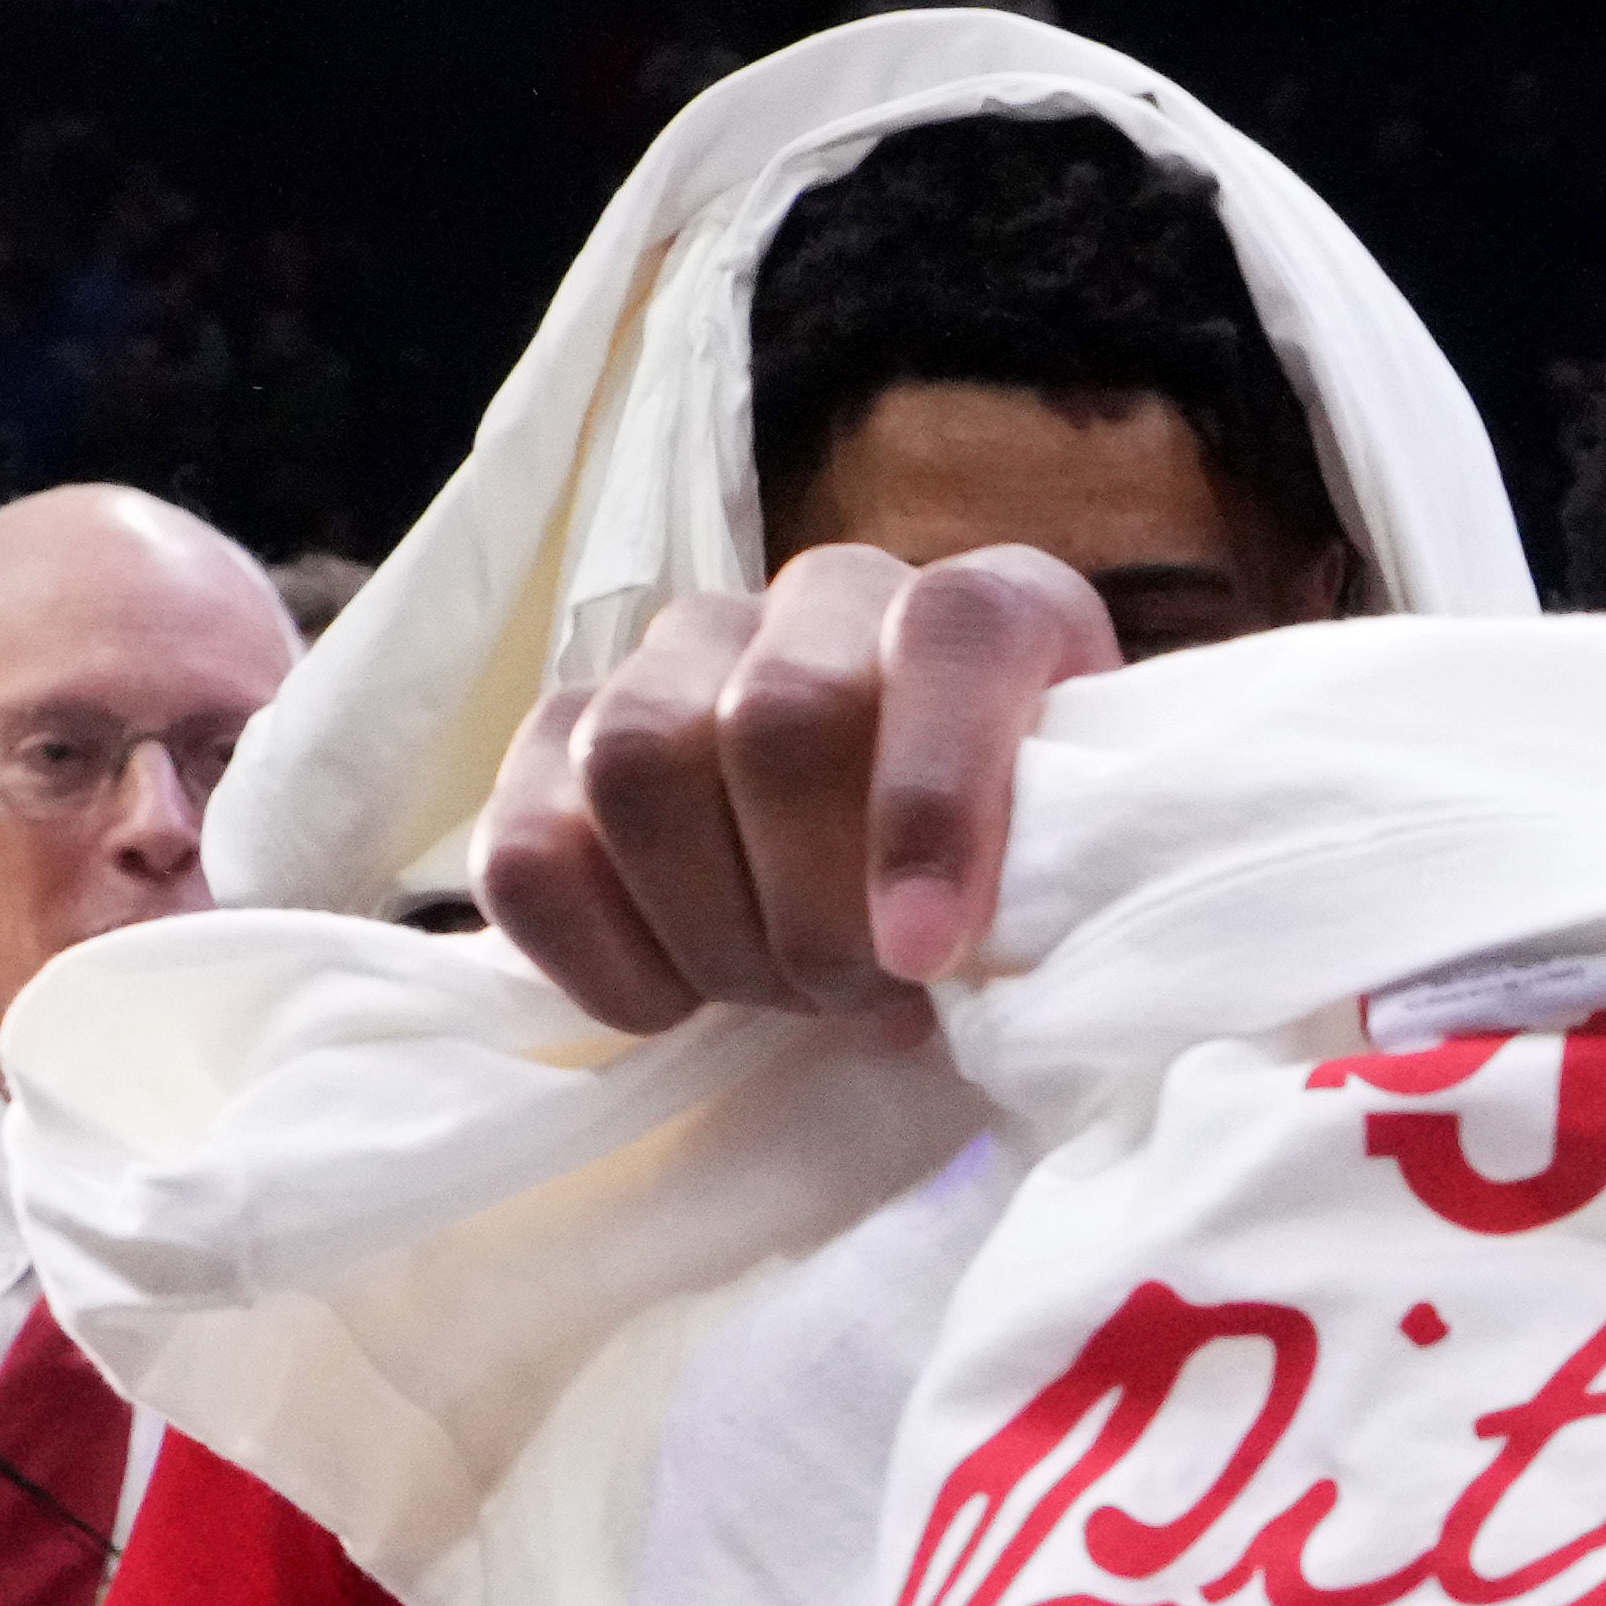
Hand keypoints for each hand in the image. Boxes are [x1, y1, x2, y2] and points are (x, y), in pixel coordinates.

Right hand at [473, 541, 1121, 1028]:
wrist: (919, 876)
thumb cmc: (1026, 879)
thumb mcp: (1079, 872)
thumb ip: (1054, 888)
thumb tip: (948, 970)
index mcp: (986, 610)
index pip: (953, 637)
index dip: (934, 798)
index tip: (928, 956)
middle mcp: (826, 602)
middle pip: (774, 719)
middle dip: (816, 907)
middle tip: (860, 997)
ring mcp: (680, 657)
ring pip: (636, 762)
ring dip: (711, 928)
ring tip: (781, 995)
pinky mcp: (563, 739)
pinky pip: (526, 841)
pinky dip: (594, 951)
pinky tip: (672, 1003)